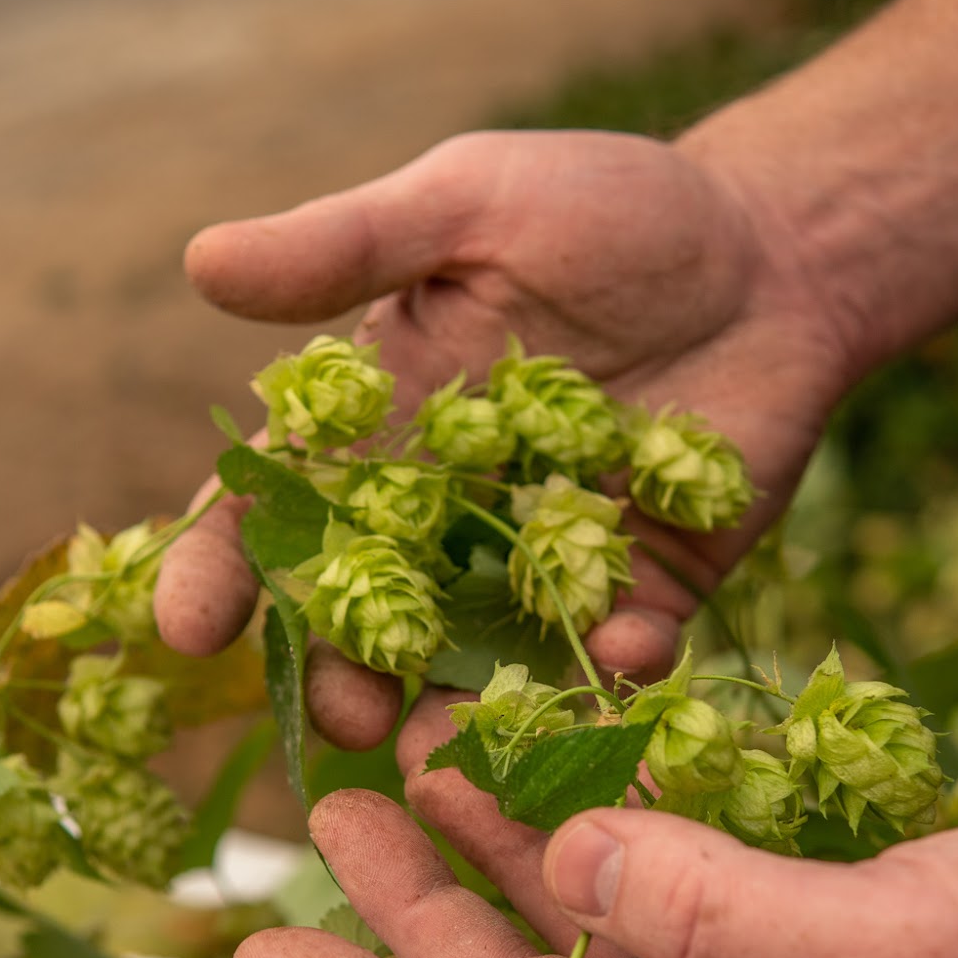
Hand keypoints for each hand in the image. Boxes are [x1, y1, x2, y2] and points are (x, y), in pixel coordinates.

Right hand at [154, 128, 855, 743]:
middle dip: (343, 676)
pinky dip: (619, 666)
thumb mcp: (469, 202)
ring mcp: (547, 563)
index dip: (222, 568)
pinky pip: (622, 651)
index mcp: (380, 427)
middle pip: (368, 616)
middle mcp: (449, 513)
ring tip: (456, 754)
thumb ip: (349, 246)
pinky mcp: (649, 588)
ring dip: (464, 711)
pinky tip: (625, 658)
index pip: (275, 510)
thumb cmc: (606, 207)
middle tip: (343, 717)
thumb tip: (199, 261)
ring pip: (481, 661)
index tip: (183, 627)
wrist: (775, 246)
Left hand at [233, 696, 957, 957]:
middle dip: (409, 906)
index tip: (250, 948)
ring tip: (421, 761)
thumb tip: (570, 861)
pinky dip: (609, 836)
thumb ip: (709, 908)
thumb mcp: (881, 953)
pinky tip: (581, 771)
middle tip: (328, 803)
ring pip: (584, 943)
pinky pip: (670, 903)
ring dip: (499, 857)